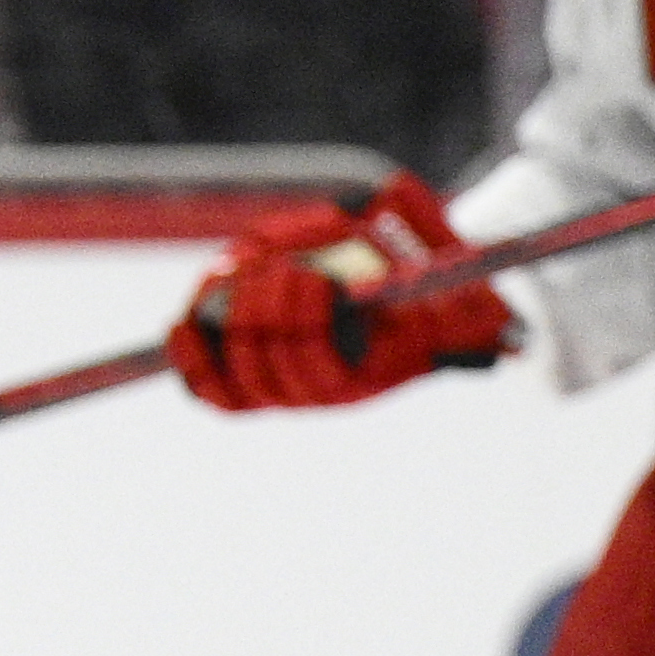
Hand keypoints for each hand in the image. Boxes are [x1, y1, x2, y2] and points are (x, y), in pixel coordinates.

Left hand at [168, 174, 516, 411]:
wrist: (404, 312)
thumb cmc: (429, 295)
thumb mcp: (454, 282)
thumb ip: (456, 280)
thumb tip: (472, 287)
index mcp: (364, 378)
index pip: (317, 372)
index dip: (304, 324)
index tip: (311, 274)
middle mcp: (316, 393)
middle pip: (267, 366)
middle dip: (265, 308)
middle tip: (277, 262)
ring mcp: (276, 387)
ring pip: (234, 369)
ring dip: (230, 314)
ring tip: (243, 268)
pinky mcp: (244, 377)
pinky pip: (207, 388)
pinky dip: (188, 356)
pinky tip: (183, 322)